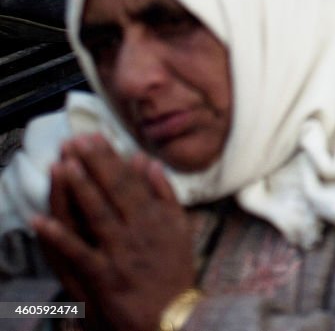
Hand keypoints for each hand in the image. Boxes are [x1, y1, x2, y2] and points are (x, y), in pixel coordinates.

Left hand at [33, 135, 194, 330]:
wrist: (173, 314)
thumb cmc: (174, 271)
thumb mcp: (179, 228)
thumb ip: (164, 193)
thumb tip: (147, 161)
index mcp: (156, 217)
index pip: (130, 181)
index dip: (110, 158)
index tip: (93, 137)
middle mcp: (140, 230)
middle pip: (113, 191)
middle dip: (93, 164)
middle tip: (74, 141)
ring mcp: (122, 252)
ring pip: (97, 215)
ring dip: (79, 189)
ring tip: (63, 166)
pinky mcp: (106, 276)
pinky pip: (79, 253)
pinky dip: (60, 237)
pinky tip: (40, 221)